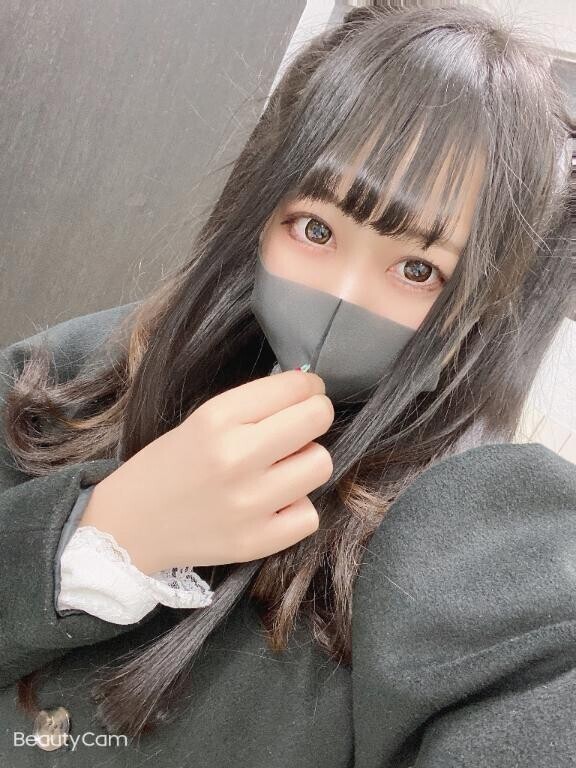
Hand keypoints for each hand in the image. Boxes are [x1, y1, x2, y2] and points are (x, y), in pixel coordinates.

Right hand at [79, 370, 333, 573]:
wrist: (129, 525)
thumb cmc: (169, 465)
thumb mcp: (202, 419)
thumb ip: (254, 405)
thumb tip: (308, 390)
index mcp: (218, 419)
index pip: (296, 387)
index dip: (308, 387)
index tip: (304, 394)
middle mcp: (236, 458)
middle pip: (317, 420)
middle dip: (315, 417)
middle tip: (300, 426)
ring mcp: (248, 504)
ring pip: (321, 465)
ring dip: (306, 462)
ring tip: (280, 469)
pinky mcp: (256, 542)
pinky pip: (311, 515)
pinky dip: (296, 507)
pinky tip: (273, 504)